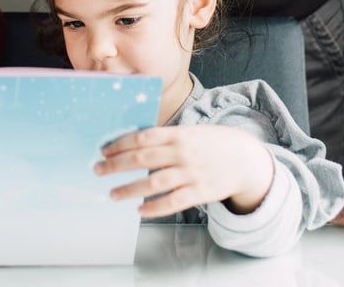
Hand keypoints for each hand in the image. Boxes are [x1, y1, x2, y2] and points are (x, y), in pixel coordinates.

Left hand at [96, 125, 273, 217]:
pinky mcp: (200, 192)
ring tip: (113, 194)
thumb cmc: (213, 144)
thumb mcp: (190, 132)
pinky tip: (140, 210)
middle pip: (142, 158)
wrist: (246, 159)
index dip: (120, 143)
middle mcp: (183, 152)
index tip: (103, 150)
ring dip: (130, 189)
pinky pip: (173, 202)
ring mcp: (191, 173)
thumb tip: (134, 142)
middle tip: (97, 170)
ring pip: (154, 182)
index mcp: (178, 134)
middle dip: (116, 165)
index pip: (142, 136)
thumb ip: (166, 137)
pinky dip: (155, 208)